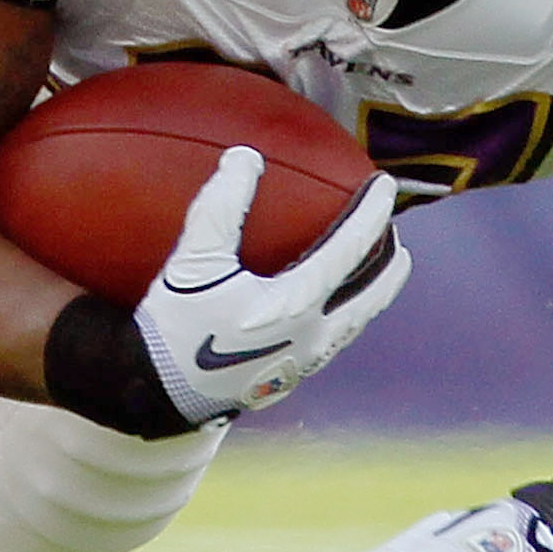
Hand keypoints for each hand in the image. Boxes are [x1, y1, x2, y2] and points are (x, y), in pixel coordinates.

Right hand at [134, 146, 408, 426]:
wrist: (157, 395)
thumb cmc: (174, 326)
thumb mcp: (193, 261)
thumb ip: (221, 205)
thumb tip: (246, 156)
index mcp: (296, 305)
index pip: (350, 250)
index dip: (372, 213)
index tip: (385, 185)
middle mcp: (312, 336)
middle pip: (372, 294)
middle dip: (390, 261)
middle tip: (395, 233)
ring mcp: (305, 362)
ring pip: (357, 321)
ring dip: (375, 290)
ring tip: (381, 269)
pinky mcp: (290, 377)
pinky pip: (335, 338)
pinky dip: (349, 311)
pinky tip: (334, 305)